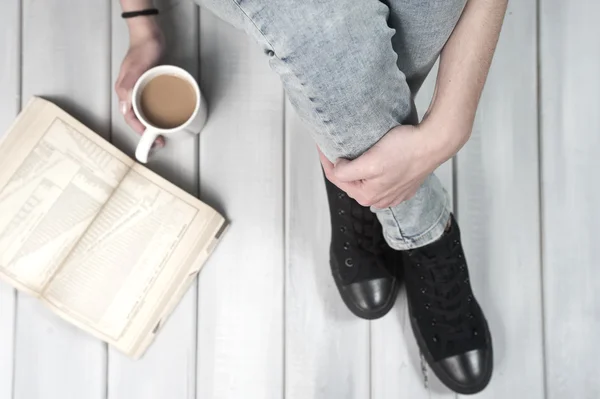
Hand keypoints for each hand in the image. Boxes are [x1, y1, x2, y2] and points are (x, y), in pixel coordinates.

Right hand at [114, 20, 165, 145]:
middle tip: (160, 139)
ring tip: (164, 131)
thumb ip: (128, 86)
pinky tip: (166, 115)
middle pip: (136, 118)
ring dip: (152, 123)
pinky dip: (156, 112)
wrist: (149, 34)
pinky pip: (150, 102)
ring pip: (143, 112)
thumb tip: (124, 108)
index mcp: (123, 91)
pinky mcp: (147, 84)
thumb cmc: (143, 49)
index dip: (140, 131)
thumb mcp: (137, 68)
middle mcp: (129, 92)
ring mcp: (137, 88)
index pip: (129, 118)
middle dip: (147, 131)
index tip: (153, 139)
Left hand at [319, 123, 449, 208]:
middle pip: (350, 182)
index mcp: (367, 195)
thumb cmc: (405, 150)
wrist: (433, 144)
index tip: (321, 145)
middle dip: (341, 167)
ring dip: (357, 170)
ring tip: (351, 154)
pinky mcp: (403, 186)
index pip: (336, 179)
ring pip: (365, 182)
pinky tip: (373, 161)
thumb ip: (347, 171)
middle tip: (334, 149)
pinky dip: (373, 172)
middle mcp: (379, 200)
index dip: (326, 161)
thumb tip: (337, 169)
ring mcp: (393, 195)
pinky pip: (380, 180)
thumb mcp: (369, 161)